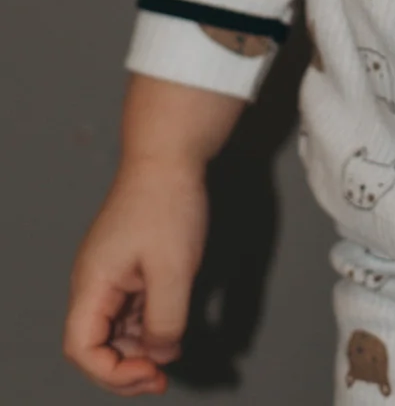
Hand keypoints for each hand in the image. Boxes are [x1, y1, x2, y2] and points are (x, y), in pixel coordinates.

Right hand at [64, 158, 208, 395]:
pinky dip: (147, 325)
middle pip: (95, 345)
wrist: (170, 154)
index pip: (82, 348)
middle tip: (161, 379)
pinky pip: (130, 309)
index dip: (111, 372)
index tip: (151, 372)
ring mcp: (109, 274)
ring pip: (115, 329)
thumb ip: (165, 321)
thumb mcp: (174, 270)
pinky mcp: (127, 266)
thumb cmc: (167, 205)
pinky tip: (172, 329)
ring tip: (171, 354)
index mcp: (93, 284)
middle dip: (125, 368)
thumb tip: (160, 356)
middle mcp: (94, 283)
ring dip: (139, 349)